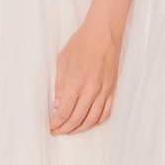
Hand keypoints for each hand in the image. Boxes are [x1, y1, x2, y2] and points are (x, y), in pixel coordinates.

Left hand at [50, 17, 119, 134]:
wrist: (104, 33)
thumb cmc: (82, 43)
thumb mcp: (62, 61)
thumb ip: (60, 85)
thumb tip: (58, 104)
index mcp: (76, 81)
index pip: (65, 111)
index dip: (56, 122)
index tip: (50, 126)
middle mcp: (92, 89)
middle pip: (77, 118)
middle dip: (65, 128)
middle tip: (57, 131)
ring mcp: (105, 90)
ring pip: (93, 119)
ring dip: (80, 128)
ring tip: (70, 130)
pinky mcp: (113, 89)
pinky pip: (106, 112)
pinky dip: (96, 121)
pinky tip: (88, 123)